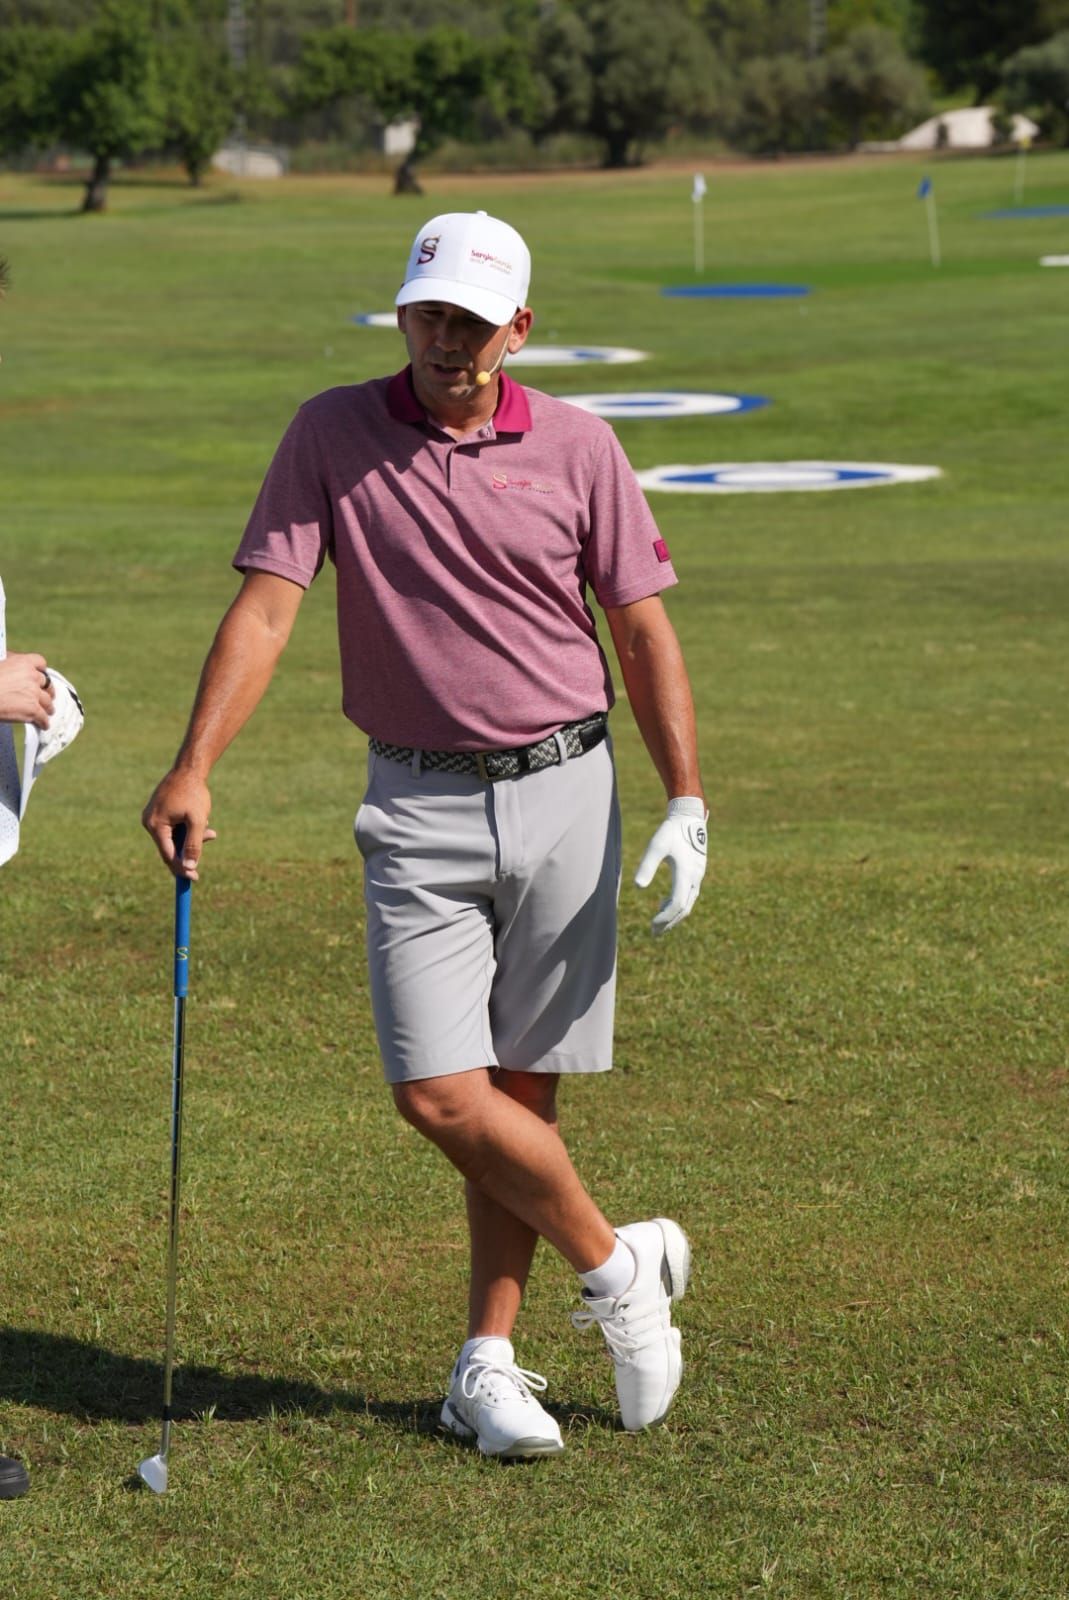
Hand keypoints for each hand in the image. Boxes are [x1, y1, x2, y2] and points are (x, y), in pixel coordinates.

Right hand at [0, 654, 53, 727]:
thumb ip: (10, 666)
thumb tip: (14, 667)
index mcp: (23, 662)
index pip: (40, 663)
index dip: (41, 671)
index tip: (41, 676)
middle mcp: (32, 676)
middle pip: (47, 684)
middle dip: (47, 691)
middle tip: (47, 696)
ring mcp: (34, 693)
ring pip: (48, 702)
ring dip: (48, 708)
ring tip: (48, 711)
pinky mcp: (33, 709)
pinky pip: (43, 717)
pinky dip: (43, 722)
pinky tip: (42, 725)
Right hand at [142, 772, 216, 879]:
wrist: (189, 768)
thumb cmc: (194, 792)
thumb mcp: (197, 820)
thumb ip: (193, 844)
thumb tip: (189, 867)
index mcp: (155, 825)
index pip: (167, 855)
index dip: (181, 868)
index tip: (195, 878)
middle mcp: (149, 822)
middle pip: (170, 847)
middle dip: (190, 846)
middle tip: (210, 835)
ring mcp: (152, 817)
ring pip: (173, 838)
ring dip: (192, 836)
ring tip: (207, 822)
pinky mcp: (158, 812)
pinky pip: (173, 828)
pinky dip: (187, 828)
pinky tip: (200, 816)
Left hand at [634, 798, 707, 935]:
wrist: (689, 817)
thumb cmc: (671, 831)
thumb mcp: (656, 845)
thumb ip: (647, 865)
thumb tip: (638, 888)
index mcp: (686, 873)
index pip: (677, 904)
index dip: (665, 917)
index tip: (652, 925)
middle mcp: (695, 878)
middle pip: (684, 908)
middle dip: (669, 922)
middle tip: (654, 933)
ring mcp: (698, 876)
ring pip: (688, 904)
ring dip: (674, 916)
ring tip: (658, 924)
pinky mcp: (697, 873)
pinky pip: (689, 896)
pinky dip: (678, 905)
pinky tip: (664, 903)